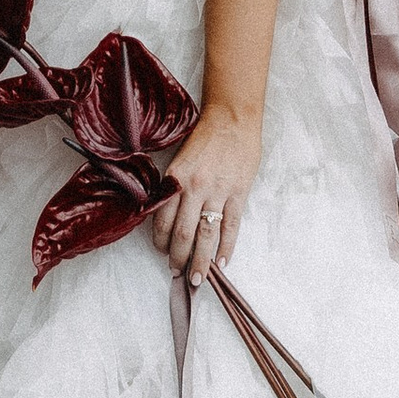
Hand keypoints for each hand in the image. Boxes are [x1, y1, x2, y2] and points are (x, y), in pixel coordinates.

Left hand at [150, 107, 261, 287]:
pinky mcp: (238, 193)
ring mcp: (218, 192)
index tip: (161, 253)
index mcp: (175, 180)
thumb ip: (173, 186)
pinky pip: (231, 227)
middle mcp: (194, 189)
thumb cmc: (204, 136)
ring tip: (198, 279)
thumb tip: (168, 215)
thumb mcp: (179, 160)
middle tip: (177, 273)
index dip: (160, 242)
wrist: (232, 118)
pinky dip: (226, 248)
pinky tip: (222, 262)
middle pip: (183, 234)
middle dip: (179, 259)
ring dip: (201, 261)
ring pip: (206, 236)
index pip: (162, 220)